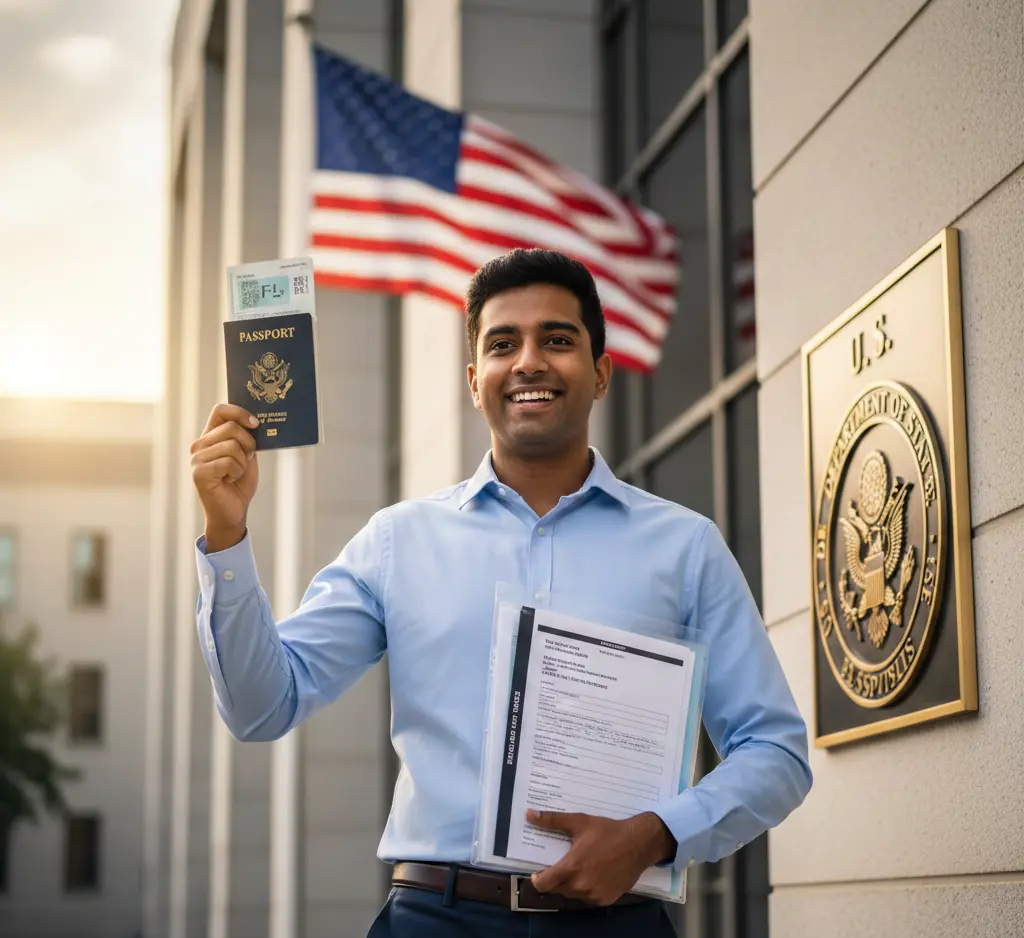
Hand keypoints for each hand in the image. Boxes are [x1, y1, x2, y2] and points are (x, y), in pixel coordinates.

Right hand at [190, 403, 259, 549]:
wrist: (233, 512)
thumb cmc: (239, 483)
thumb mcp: (247, 455)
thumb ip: (247, 437)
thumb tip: (256, 420)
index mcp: (210, 436)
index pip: (220, 410)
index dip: (240, 412)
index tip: (255, 424)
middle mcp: (200, 444)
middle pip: (232, 428)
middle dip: (249, 444)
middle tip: (247, 460)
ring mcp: (196, 458)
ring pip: (232, 445)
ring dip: (243, 462)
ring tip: (234, 474)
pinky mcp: (199, 472)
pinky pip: (229, 462)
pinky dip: (237, 472)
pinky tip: (228, 481)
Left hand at [526, 809, 675, 905]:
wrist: (638, 843)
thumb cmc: (607, 831)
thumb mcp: (579, 822)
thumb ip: (552, 820)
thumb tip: (529, 814)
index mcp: (571, 868)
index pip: (543, 884)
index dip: (537, 879)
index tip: (538, 872)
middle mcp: (581, 886)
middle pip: (557, 890)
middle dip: (555, 879)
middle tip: (562, 865)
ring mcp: (594, 895)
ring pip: (573, 895)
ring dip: (571, 885)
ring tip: (578, 869)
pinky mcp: (606, 900)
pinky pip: (588, 898)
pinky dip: (586, 890)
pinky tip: (593, 875)